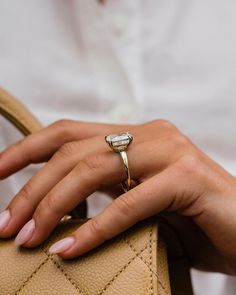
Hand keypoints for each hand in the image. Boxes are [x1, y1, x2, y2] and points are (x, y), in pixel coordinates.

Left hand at [0, 119, 234, 273]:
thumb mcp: (138, 201)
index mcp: (137, 137)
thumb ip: (105, 195)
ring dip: (52, 206)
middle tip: (5, 225)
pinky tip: (68, 251)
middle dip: (30, 187)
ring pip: (93, 169)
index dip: (27, 150)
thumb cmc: (190, 219)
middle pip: (72, 151)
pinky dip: (94, 229)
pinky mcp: (186, 178)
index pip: (69, 133)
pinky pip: (127, 203)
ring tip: (28, 239)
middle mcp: (151, 135)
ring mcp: (169, 152)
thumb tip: (56, 213)